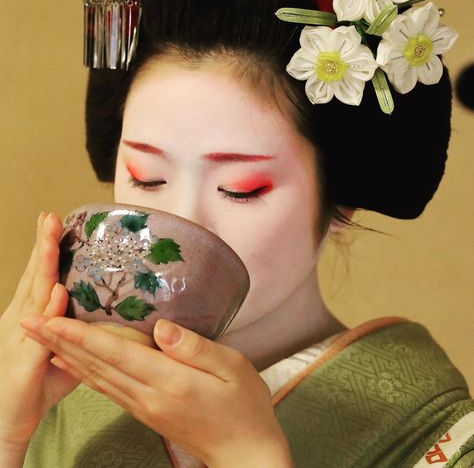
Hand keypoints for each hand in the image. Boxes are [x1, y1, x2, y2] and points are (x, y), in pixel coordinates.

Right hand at [0, 213, 78, 449]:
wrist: (8, 423)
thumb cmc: (37, 385)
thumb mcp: (65, 353)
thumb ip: (80, 331)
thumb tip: (108, 316)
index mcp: (31, 317)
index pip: (40, 277)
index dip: (47, 250)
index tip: (55, 223)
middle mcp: (22, 321)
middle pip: (35, 277)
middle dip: (43, 246)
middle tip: (51, 216)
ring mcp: (21, 339)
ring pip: (34, 296)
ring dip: (44, 267)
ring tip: (51, 239)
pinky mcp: (25, 362)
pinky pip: (41, 333)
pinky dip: (49, 311)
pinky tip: (58, 291)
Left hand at [19, 314, 291, 466]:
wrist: (245, 454)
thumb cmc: (244, 406)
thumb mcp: (232, 367)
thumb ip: (195, 347)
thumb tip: (162, 326)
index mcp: (169, 381)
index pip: (115, 352)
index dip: (80, 334)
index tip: (51, 317)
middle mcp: (148, 396)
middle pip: (95, 365)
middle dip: (59, 341)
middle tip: (29, 320)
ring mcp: (143, 406)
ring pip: (95, 377)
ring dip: (64, 355)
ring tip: (41, 336)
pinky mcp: (145, 411)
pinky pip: (106, 388)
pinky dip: (83, 372)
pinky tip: (72, 362)